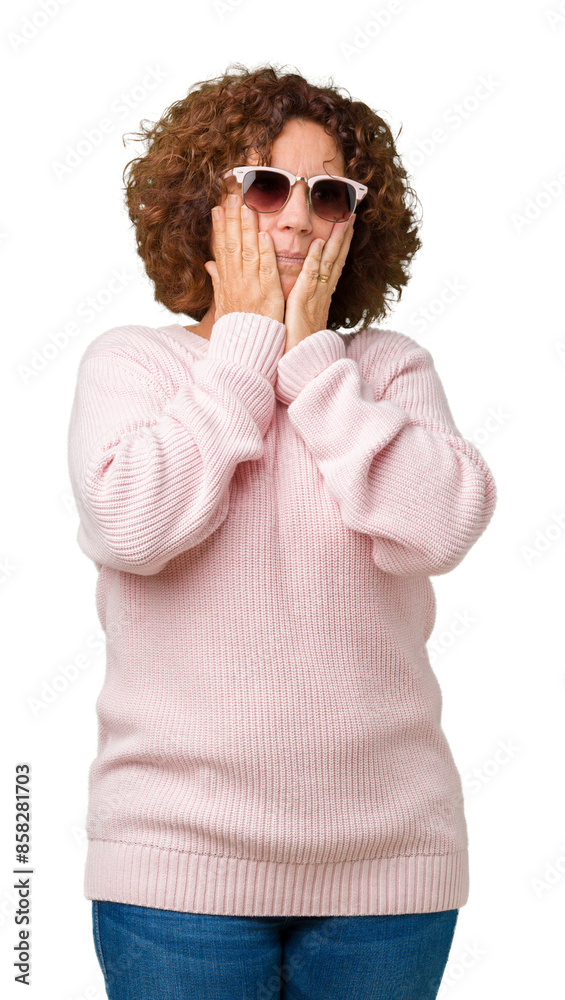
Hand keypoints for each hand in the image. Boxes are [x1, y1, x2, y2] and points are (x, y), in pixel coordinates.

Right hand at [204, 193, 284, 323]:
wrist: (246, 352)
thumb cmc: (237, 329)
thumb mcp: (223, 305)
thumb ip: (218, 282)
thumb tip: (209, 265)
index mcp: (227, 283)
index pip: (221, 250)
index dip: (219, 228)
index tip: (217, 208)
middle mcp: (236, 282)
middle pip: (232, 246)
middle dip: (231, 220)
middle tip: (232, 197)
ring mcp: (252, 287)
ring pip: (248, 253)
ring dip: (247, 229)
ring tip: (246, 207)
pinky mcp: (268, 295)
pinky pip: (266, 271)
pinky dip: (265, 253)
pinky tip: (263, 235)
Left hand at [282, 213, 355, 354]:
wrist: (302, 361)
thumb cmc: (299, 340)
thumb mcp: (303, 314)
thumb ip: (303, 297)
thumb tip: (302, 287)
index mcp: (322, 293)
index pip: (334, 262)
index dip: (341, 242)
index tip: (347, 223)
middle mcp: (323, 291)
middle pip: (337, 257)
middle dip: (345, 235)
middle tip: (352, 212)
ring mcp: (316, 295)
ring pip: (329, 262)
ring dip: (336, 240)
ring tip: (343, 219)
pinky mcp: (304, 301)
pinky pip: (312, 277)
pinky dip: (316, 259)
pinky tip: (320, 243)